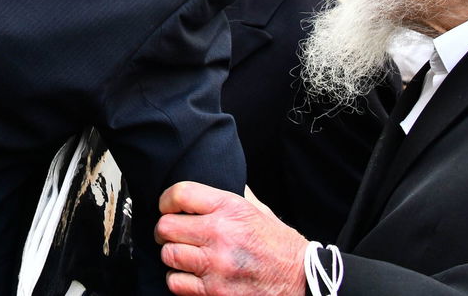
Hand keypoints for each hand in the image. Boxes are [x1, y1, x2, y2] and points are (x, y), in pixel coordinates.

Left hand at [155, 182, 308, 295]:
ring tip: (184, 256)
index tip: (167, 207)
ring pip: (168, 255)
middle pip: (167, 227)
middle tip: (172, 235)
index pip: (180, 194)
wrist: (301, 280)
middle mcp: (221, 234)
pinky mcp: (215, 292)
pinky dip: (179, 281)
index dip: (166, 200)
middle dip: (165, 231)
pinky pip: (177, 283)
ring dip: (173, 256)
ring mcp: (216, 265)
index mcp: (230, 208)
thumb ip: (233, 196)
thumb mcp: (258, 210)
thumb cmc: (280, 245)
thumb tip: (213, 182)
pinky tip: (191, 276)